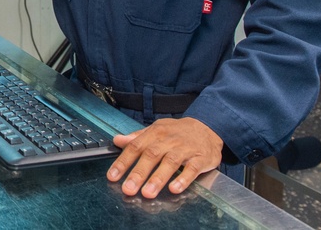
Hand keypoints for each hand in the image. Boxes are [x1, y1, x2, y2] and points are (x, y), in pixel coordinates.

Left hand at [106, 117, 222, 197]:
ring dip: (158, 178)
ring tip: (147, 193)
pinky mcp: (201, 158)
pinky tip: (174, 188)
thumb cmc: (177, 132)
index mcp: (155, 133)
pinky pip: (192, 169)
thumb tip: (117, 140)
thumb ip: (137, 137)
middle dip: (138, 173)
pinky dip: (183, 179)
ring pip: (170, 162)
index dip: (123, 162)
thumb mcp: (156, 129)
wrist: (207, 127)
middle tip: (128, 188)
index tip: (113, 176)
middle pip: (151, 155)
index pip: (136, 146)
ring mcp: (185, 149)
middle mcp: (169, 140)